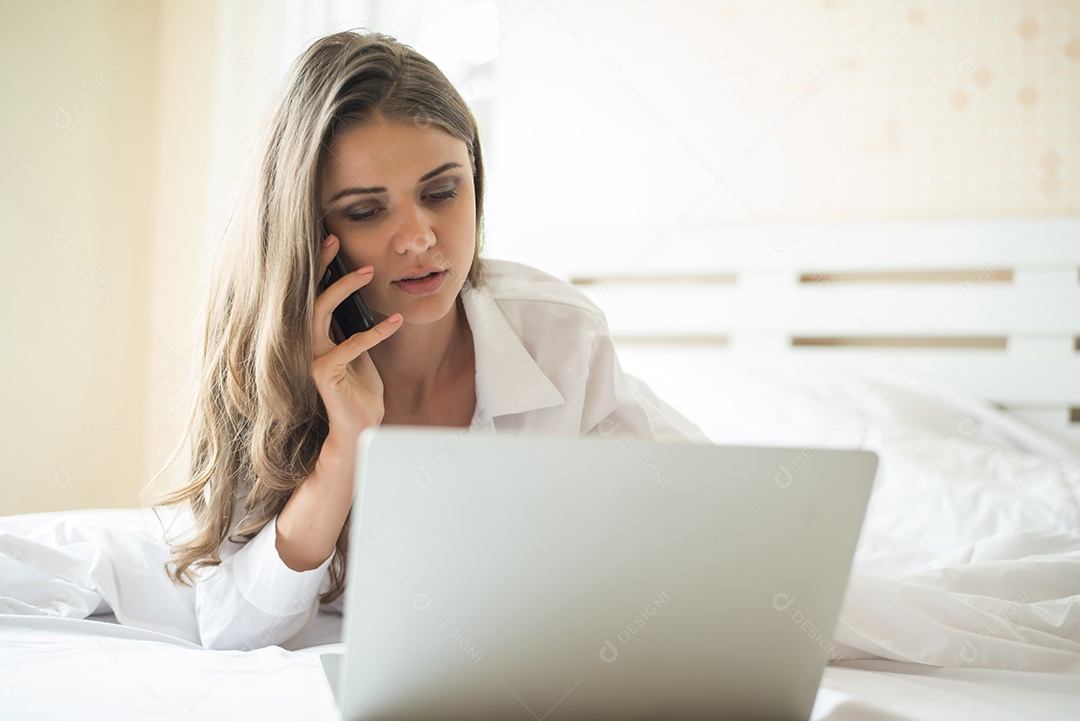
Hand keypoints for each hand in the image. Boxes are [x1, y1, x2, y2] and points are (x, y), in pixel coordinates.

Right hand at [312, 234, 402, 443]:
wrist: (360, 426)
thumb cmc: (359, 389)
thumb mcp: (358, 350)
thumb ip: (352, 325)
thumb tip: (359, 292)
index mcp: (314, 335)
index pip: (311, 294)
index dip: (318, 267)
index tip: (330, 240)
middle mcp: (307, 343)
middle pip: (308, 294)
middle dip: (321, 266)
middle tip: (336, 240)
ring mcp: (312, 357)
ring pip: (321, 311)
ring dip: (344, 288)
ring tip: (369, 272)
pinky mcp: (325, 372)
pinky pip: (352, 344)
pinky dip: (376, 332)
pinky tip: (396, 322)